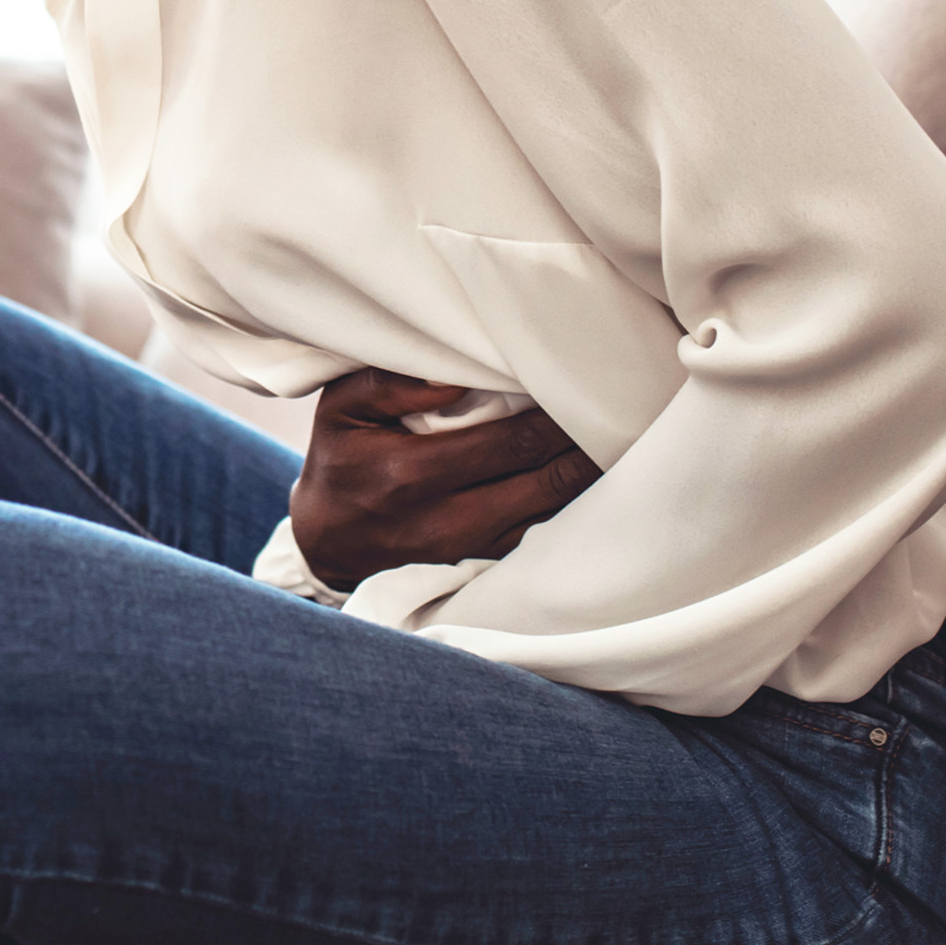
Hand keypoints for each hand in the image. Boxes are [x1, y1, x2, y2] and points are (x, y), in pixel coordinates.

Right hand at [291, 369, 601, 591]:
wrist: (323, 543)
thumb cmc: (339, 462)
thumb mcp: (340, 411)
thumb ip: (390, 383)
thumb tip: (451, 379)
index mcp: (409, 474)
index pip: (510, 442)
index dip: (558, 415)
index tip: (588, 383)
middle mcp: (443, 521)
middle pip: (543, 478)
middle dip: (587, 442)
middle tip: (622, 405)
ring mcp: (465, 550)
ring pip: (550, 513)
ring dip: (588, 477)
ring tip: (620, 436)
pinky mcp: (478, 565)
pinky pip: (539, 536)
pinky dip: (570, 507)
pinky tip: (591, 476)